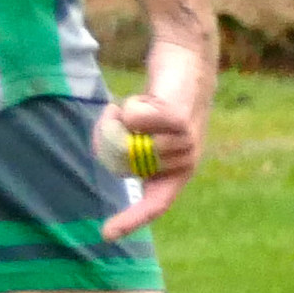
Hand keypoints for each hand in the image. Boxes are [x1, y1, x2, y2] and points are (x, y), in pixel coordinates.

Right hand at [98, 36, 210, 239]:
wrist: (188, 58)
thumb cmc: (164, 95)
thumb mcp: (148, 129)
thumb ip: (137, 146)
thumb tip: (116, 157)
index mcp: (180, 169)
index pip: (155, 204)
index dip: (130, 220)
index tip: (105, 234)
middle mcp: (187, 160)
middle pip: (130, 163)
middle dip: (113, 139)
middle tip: (113, 115)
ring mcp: (186, 142)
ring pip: (131, 141)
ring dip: (123, 119)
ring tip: (136, 103)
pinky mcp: (178, 121)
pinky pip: (137, 122)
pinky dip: (129, 108)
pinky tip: (141, 96)